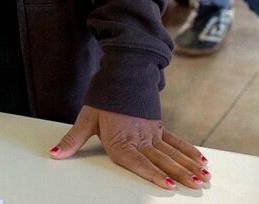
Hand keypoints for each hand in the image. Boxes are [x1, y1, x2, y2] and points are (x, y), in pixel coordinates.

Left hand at [51, 106, 210, 189]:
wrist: (121, 73)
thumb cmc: (103, 98)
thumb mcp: (86, 119)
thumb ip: (73, 140)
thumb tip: (54, 154)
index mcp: (121, 140)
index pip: (139, 161)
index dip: (153, 174)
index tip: (168, 184)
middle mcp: (139, 138)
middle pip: (162, 159)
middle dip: (181, 173)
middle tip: (196, 185)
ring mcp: (151, 133)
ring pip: (173, 152)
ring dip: (189, 165)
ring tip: (204, 177)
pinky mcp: (158, 127)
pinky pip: (176, 141)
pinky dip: (189, 151)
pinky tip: (201, 160)